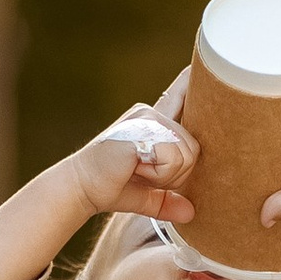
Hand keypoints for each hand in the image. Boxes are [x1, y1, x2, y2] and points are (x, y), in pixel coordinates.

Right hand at [0, 80, 195, 279]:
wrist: (81, 187)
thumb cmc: (109, 186)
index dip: (192, 81)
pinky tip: (135, 168)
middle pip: (195, 148)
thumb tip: (191, 214)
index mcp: (154, 122)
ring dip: (167, 175)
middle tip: (144, 173)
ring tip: (139, 170)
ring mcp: (147, 118)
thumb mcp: (146, 195)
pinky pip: (173, 156)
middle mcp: (152, 114)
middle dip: (177, 174)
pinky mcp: (142, 128)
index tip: (199, 65)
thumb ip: (168, 200)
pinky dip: (159, 174)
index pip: (180, 96)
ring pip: (187, 154)